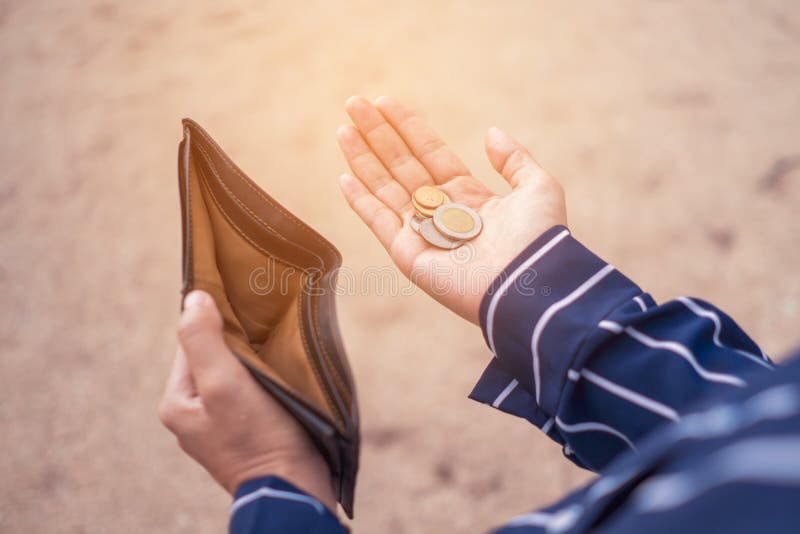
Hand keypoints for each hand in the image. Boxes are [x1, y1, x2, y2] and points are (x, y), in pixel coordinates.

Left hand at [158, 290, 336, 511]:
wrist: (292, 488)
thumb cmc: (257, 437)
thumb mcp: (224, 383)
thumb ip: (203, 340)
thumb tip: (193, 297)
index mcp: (175, 402)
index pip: (191, 344)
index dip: (218, 326)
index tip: (248, 319)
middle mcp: (190, 415)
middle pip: (212, 359)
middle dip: (236, 345)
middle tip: (266, 338)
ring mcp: (217, 427)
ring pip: (232, 376)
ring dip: (252, 363)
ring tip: (275, 358)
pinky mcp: (243, 433)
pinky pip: (247, 395)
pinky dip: (262, 383)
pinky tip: (280, 380)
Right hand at [336, 96, 566, 323]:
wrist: (529, 283)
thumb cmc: (538, 238)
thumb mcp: (538, 187)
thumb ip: (514, 159)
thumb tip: (491, 133)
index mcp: (470, 197)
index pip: (430, 153)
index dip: (408, 128)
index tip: (384, 102)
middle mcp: (442, 213)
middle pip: (402, 165)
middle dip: (378, 135)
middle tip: (354, 103)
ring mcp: (422, 234)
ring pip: (385, 188)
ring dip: (362, 159)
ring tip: (342, 128)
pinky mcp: (409, 255)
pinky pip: (379, 222)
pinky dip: (360, 201)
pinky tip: (344, 176)